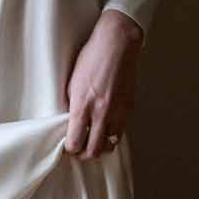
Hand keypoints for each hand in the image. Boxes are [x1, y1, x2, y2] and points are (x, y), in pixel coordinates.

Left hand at [64, 8, 142, 158]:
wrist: (117, 44)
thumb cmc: (92, 57)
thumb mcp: (72, 82)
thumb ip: (73, 105)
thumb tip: (70, 121)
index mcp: (83, 106)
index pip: (75, 142)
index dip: (71, 148)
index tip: (69, 144)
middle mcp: (101, 113)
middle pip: (94, 150)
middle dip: (85, 154)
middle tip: (80, 149)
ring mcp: (118, 112)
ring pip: (110, 145)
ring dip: (101, 147)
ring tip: (94, 141)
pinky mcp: (129, 109)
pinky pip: (121, 132)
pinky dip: (113, 135)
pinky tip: (107, 129)